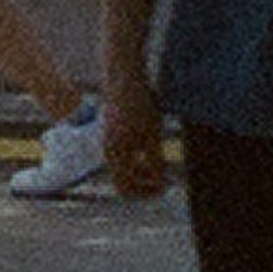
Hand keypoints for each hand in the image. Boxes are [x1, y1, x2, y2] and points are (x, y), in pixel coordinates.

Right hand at [101, 74, 168, 201]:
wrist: (124, 79)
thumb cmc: (139, 105)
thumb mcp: (152, 135)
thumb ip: (155, 162)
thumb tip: (160, 184)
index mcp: (114, 154)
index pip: (125, 189)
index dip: (145, 192)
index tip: (165, 187)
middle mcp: (107, 153)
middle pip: (123, 184)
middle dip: (144, 186)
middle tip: (166, 182)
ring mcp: (107, 145)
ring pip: (123, 173)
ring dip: (142, 176)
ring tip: (162, 169)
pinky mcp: (111, 137)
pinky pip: (122, 161)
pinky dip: (137, 164)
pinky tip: (152, 155)